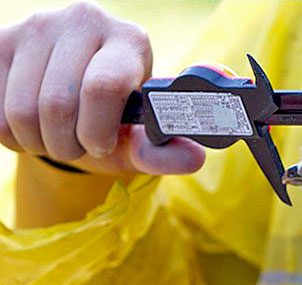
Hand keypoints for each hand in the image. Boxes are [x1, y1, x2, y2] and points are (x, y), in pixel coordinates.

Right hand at [0, 2, 204, 174]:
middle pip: (56, 105)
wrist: (74, 99)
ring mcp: (38, 26)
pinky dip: (11, 134)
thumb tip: (195, 157)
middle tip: (77, 146)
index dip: (97, 131)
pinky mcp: (2, 40)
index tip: (100, 145)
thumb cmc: (113, 119)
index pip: (104, 87)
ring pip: (20, 111)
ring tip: (56, 137)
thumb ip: (163, 151)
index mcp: (129, 40)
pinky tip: (31, 123)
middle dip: (66, 145)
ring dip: (37, 143)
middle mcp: (85, 21)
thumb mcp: (137, 138)